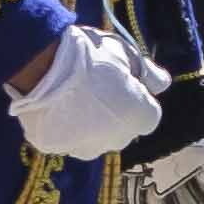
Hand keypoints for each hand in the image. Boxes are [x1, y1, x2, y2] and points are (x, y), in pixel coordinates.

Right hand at [9, 21, 171, 157]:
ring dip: (92, 125)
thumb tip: (162, 84)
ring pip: (95, 139)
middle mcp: (118, 140)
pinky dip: (66, 129)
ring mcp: (86, 147)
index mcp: (140, 117)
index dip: (137, 97)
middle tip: (96, 87)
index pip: (148, 114)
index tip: (122, 81)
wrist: (41, 66)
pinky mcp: (57, 149)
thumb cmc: (91, 56)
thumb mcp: (126, 55)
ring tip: (74, 97)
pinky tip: (57, 108)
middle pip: (123, 130)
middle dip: (115, 114)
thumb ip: (149, 74)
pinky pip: (68, 140)